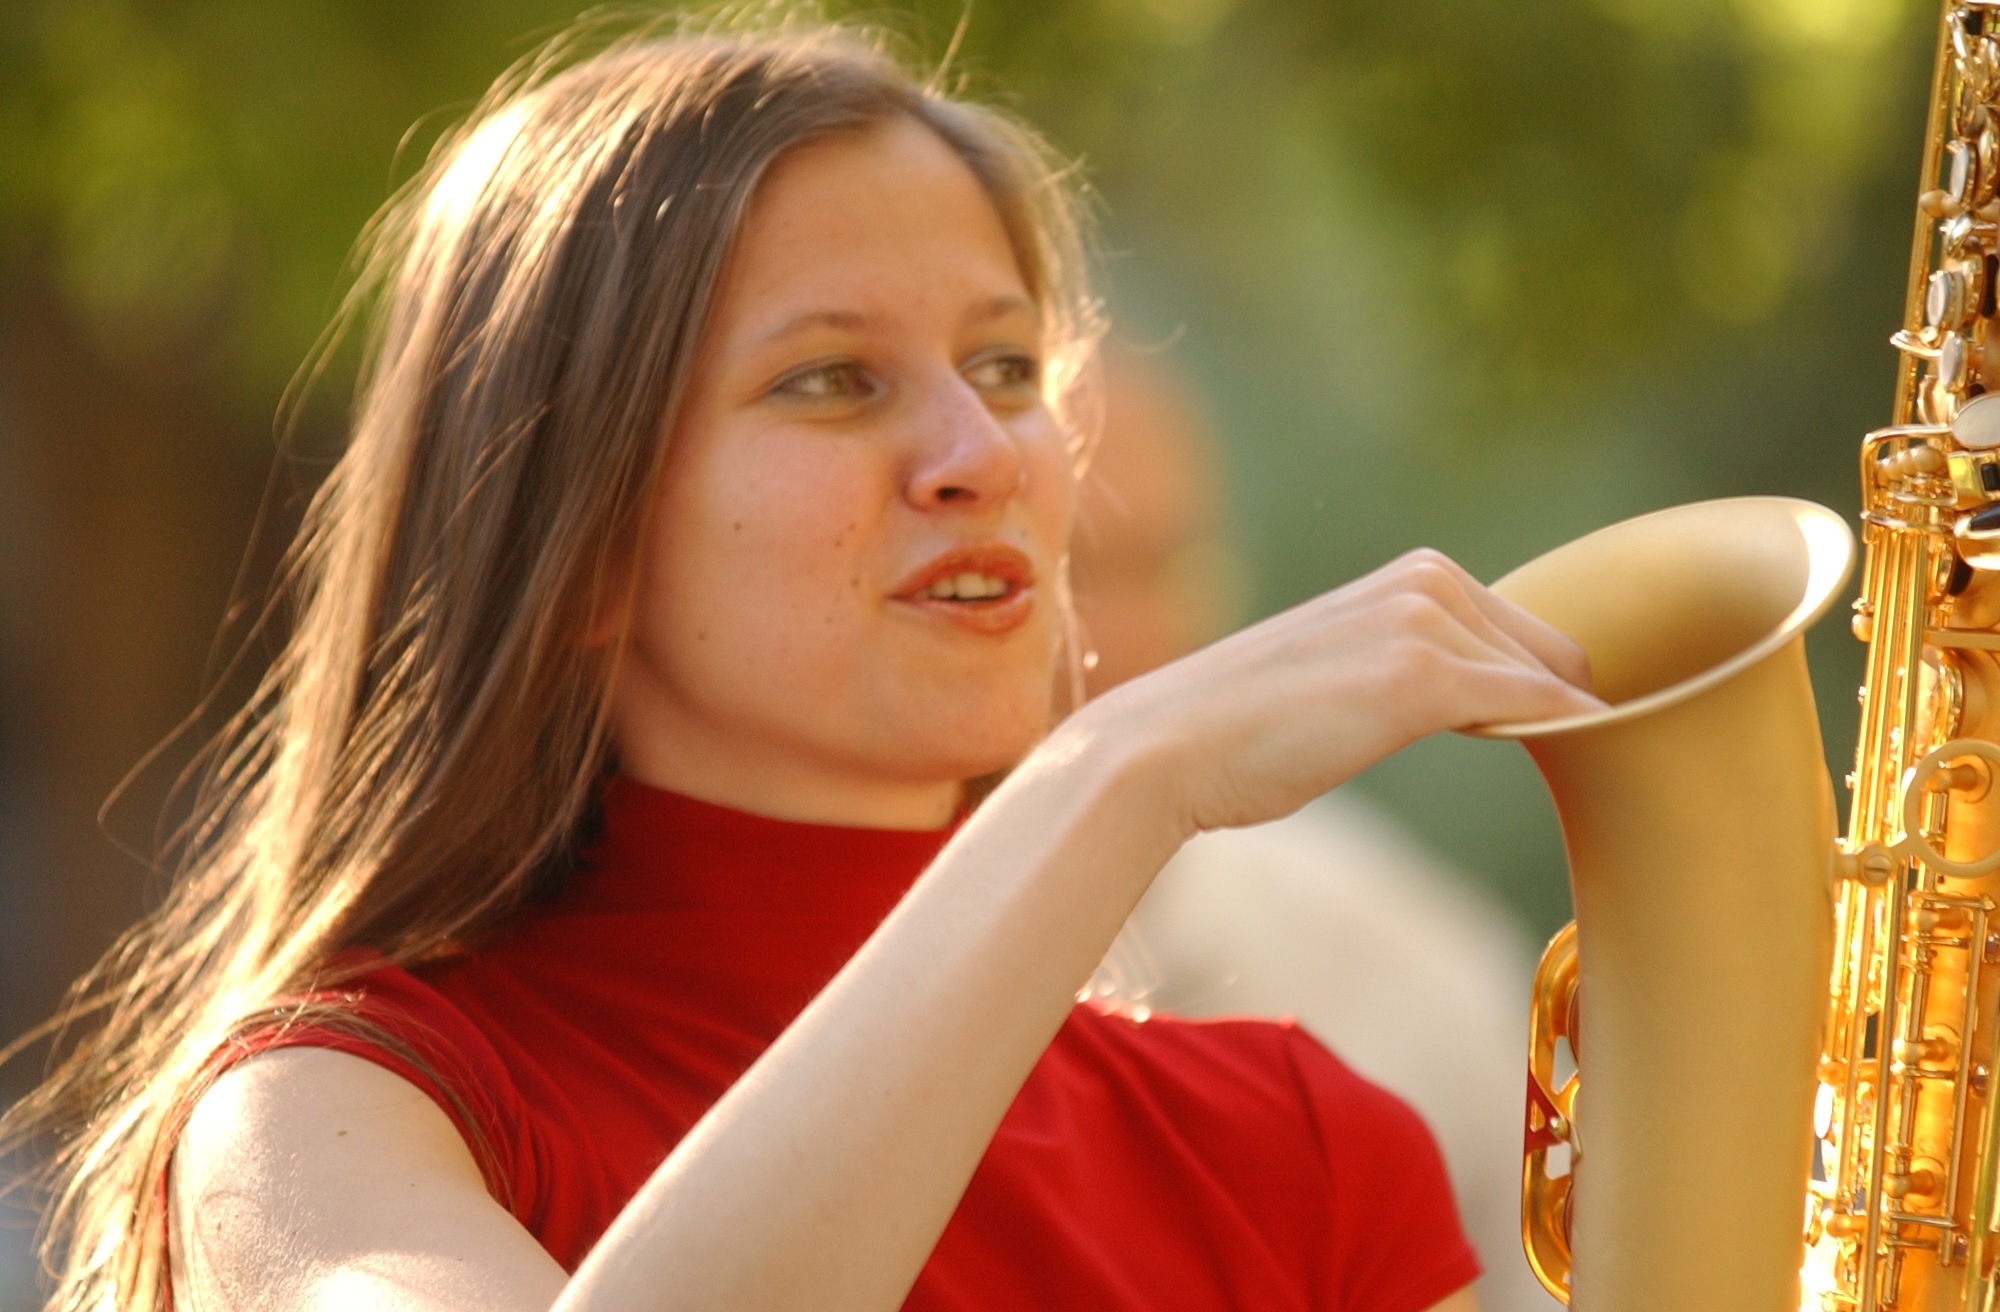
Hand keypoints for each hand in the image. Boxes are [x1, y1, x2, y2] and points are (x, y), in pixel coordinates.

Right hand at [1072, 547, 1603, 837]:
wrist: (1164, 749)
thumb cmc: (1242, 734)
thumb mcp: (1344, 678)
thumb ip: (1411, 672)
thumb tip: (1483, 712)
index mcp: (1412, 574)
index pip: (1527, 634)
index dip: (1541, 693)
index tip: (1541, 746)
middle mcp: (1426, 580)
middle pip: (1557, 654)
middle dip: (1562, 710)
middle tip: (1552, 774)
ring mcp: (1424, 622)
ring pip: (1553, 684)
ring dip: (1559, 733)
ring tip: (1531, 784)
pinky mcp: (1421, 677)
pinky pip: (1541, 706)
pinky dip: (1572, 734)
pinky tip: (1577, 763)